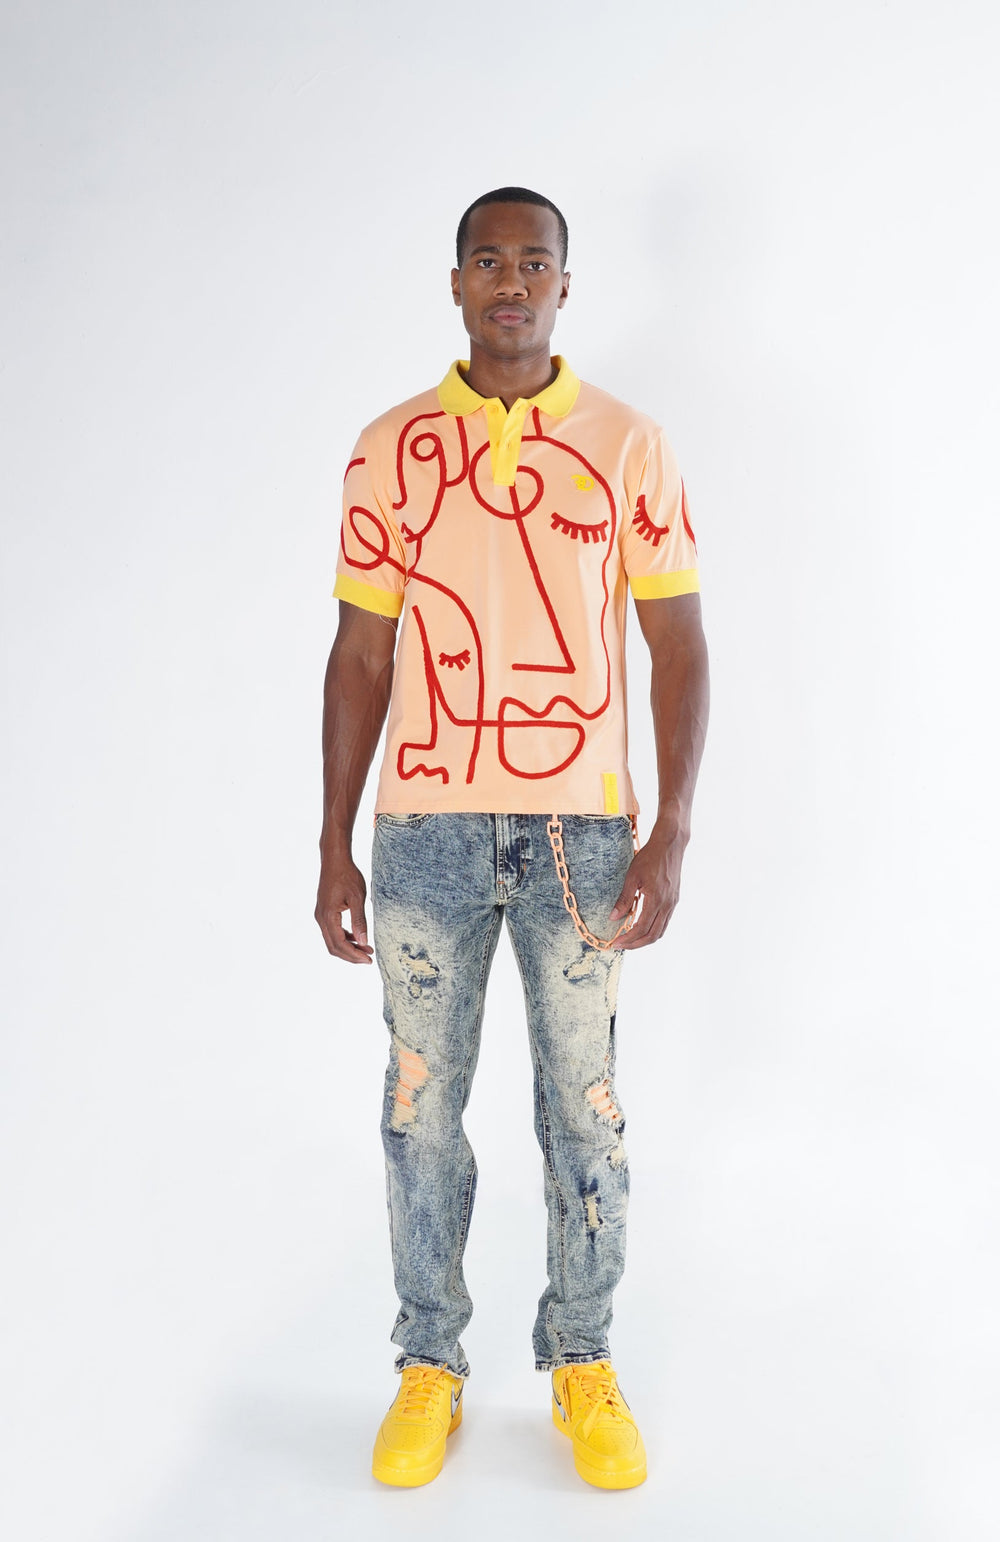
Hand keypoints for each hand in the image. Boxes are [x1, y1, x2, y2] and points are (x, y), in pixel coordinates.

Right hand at [315, 855, 373, 963]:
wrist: (335, 860)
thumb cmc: (347, 875)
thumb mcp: (357, 898)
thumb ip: (359, 921)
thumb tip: (363, 941)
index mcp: (328, 916)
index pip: (340, 944)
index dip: (354, 955)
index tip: (368, 959)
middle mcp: (321, 918)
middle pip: (334, 946)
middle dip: (351, 955)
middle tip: (368, 958)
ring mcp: (321, 915)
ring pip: (332, 940)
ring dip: (348, 947)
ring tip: (366, 950)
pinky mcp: (324, 912)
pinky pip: (332, 931)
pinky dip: (345, 938)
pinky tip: (357, 938)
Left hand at [608, 824, 686, 950]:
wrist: (669, 844)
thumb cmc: (650, 857)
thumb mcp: (632, 877)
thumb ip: (624, 899)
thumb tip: (614, 918)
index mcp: (656, 900)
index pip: (641, 929)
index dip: (628, 939)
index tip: (616, 943)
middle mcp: (667, 905)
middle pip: (653, 936)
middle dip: (636, 944)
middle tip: (621, 945)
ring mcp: (673, 903)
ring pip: (661, 931)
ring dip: (645, 938)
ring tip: (630, 938)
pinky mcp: (674, 900)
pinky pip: (664, 921)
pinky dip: (653, 928)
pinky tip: (642, 925)